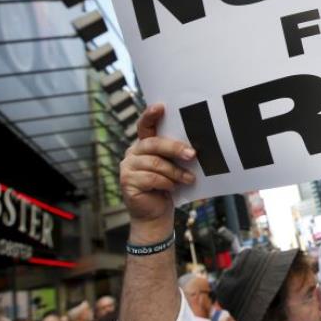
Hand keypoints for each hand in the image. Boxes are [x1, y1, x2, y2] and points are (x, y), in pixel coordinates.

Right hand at [120, 104, 195, 227]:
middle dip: (175, 148)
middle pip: (153, 144)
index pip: (145, 125)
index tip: (161, 106)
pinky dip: (166, 183)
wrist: (156, 214)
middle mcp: (133, 152)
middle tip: (192, 155)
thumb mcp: (173, 167)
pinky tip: (173, 187)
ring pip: (155, 163)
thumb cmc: (168, 187)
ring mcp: (127, 167)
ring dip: (175, 172)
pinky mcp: (126, 182)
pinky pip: (151, 178)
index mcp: (144, 144)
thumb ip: (175, 154)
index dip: (150, 115)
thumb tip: (193, 147)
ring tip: (189, 178)